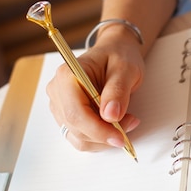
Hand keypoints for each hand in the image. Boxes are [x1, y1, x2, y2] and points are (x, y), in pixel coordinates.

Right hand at [46, 31, 144, 150]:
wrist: (115, 52)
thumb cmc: (119, 56)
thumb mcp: (126, 69)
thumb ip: (118, 91)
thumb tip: (110, 115)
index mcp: (67, 75)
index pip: (76, 112)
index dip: (97, 130)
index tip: (120, 137)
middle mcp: (58, 90)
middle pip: (76, 127)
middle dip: (105, 133)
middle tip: (131, 123)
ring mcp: (60, 105)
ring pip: (79, 137)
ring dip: (104, 137)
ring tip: (127, 120)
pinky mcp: (67, 115)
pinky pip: (82, 137)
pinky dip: (100, 137)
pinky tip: (116, 125)